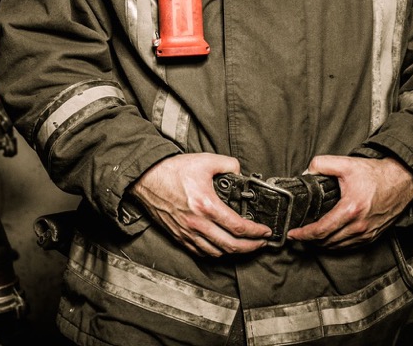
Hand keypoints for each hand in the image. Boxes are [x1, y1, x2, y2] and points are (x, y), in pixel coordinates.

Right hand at [128, 153, 271, 256]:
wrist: (146, 179)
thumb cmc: (172, 170)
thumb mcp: (205, 160)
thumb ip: (228, 164)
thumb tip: (240, 171)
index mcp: (207, 205)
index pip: (238, 227)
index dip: (256, 232)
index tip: (266, 232)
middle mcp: (198, 223)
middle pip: (231, 245)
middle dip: (251, 247)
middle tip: (262, 244)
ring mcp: (187, 232)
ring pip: (217, 253)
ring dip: (234, 252)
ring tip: (245, 246)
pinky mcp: (178, 236)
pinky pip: (200, 252)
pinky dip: (215, 253)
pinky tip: (222, 247)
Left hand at [287, 155, 412, 248]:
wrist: (402, 181)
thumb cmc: (376, 174)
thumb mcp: (346, 163)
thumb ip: (322, 164)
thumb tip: (306, 173)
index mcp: (350, 209)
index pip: (321, 230)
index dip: (304, 234)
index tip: (293, 234)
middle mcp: (359, 225)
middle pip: (327, 242)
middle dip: (309, 240)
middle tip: (298, 234)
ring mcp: (367, 233)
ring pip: (338, 246)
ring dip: (322, 244)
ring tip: (311, 236)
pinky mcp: (373, 235)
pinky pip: (350, 246)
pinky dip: (337, 244)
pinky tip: (329, 237)